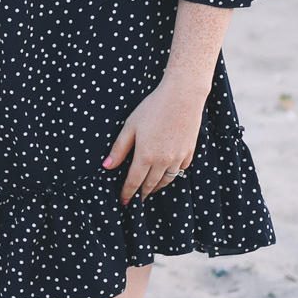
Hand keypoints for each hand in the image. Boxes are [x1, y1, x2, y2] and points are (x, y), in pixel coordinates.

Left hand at [104, 75, 204, 205]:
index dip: (127, 193)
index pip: (134, 182)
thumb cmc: (153, 107)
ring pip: (166, 180)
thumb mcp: (130, 126)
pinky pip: (180, 170)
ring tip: (150, 189)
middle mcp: (163, 161)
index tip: (123, 201)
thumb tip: (107, 166)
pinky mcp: (189, 152)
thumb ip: (119, 148)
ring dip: (157, 187)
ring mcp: (178, 158)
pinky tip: (167, 173)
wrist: (183, 96)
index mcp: (145, 156)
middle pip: (150, 184)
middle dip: (142, 193)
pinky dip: (172, 175)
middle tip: (136, 199)